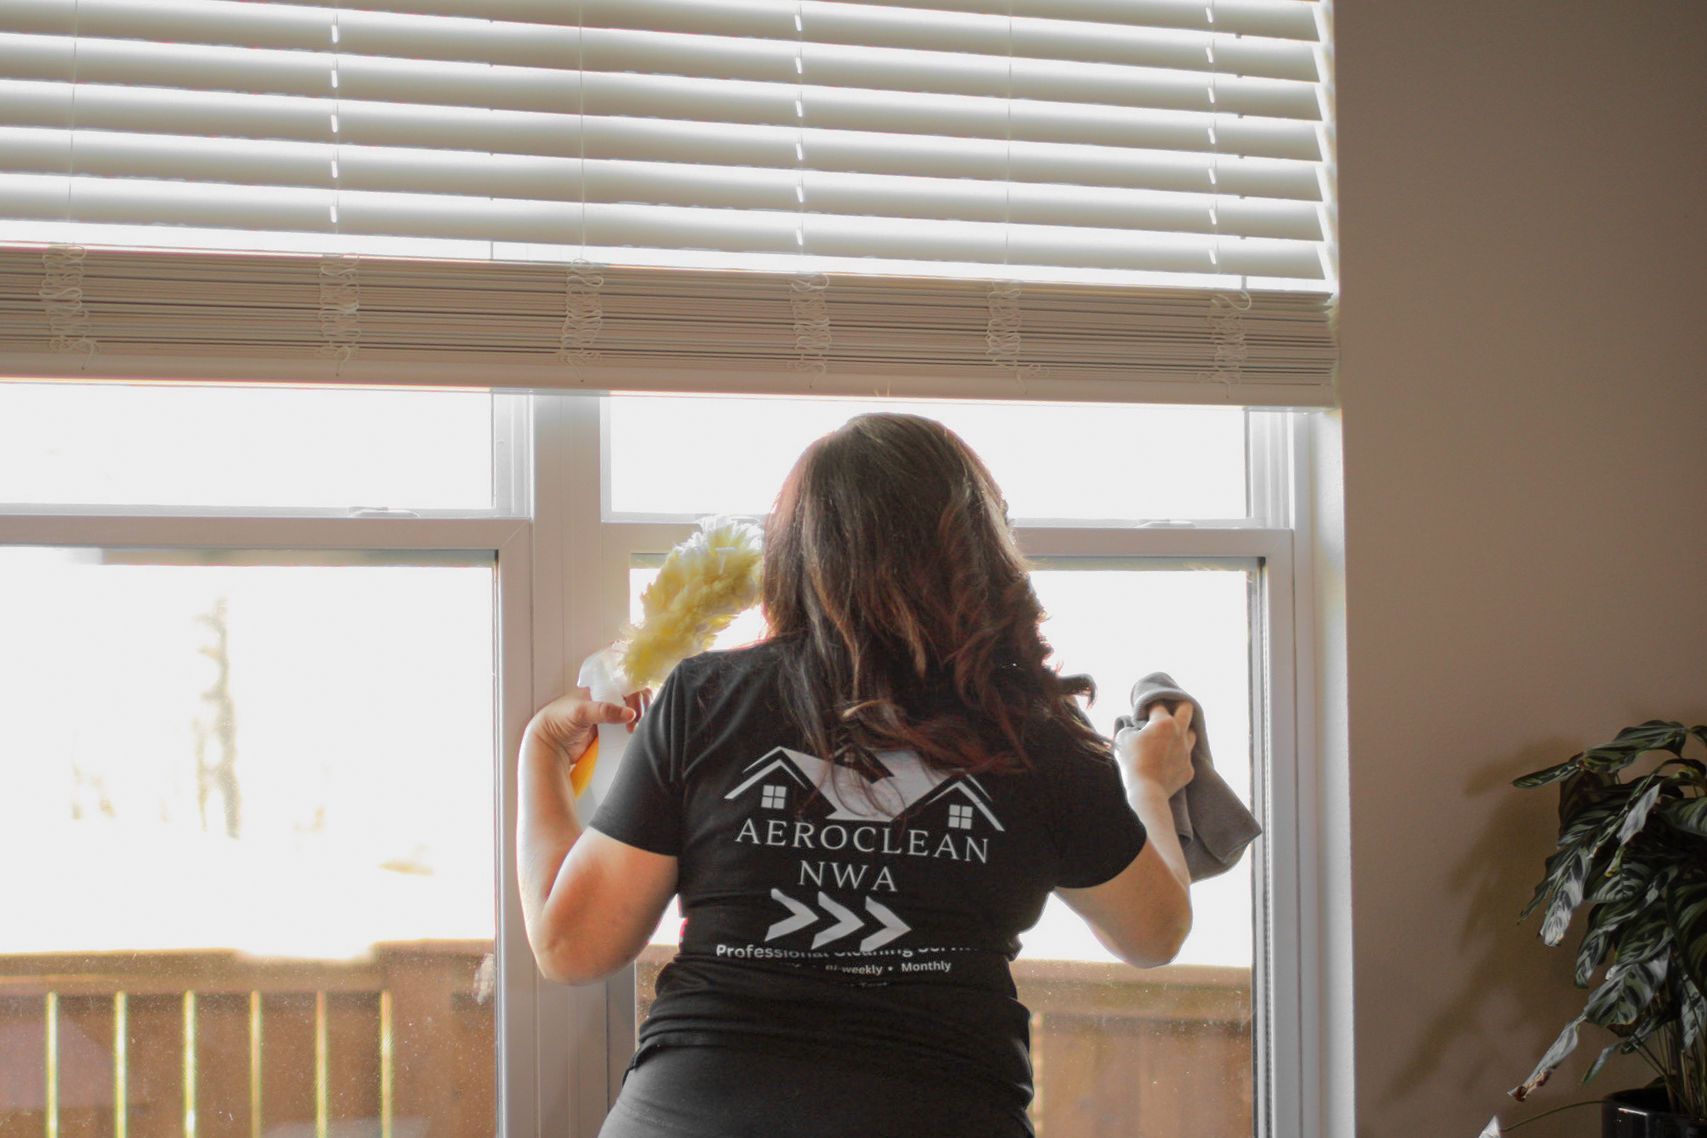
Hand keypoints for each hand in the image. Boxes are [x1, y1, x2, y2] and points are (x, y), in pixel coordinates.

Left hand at [526, 687, 647, 766]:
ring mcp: (609, 718)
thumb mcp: (581, 711)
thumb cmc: (558, 720)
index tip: (636, 709)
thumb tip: (630, 714)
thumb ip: (604, 711)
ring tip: (633, 731)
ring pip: (633, 715)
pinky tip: (632, 736)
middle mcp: (607, 702)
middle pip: (634, 700)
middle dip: (640, 709)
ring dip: (639, 721)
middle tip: (635, 723)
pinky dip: (634, 732)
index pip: (627, 685)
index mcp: (601, 690)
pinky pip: (627, 730)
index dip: (636, 695)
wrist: (549, 745)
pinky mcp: (609, 734)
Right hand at [1114, 701, 1196, 797]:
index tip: (1141, 715)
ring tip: (1169, 738)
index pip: (1157, 704)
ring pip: (1191, 734)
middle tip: (1166, 713)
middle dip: (1177, 706)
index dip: (1147, 708)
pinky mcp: (1189, 769)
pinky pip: (1186, 759)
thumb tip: (1134, 728)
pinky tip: (1168, 762)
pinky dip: (1178, 758)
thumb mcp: (1123, 738)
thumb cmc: (1133, 761)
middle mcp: (1180, 733)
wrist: (1146, 791)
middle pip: (1186, 709)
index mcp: (1164, 722)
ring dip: (1181, 732)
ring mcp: (1186, 752)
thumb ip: (1129, 727)